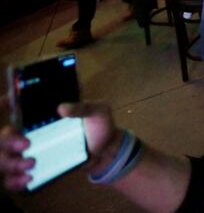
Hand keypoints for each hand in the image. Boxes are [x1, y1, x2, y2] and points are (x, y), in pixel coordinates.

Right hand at [0, 99, 121, 190]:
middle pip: (2, 139)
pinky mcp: (34, 171)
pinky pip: (13, 179)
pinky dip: (14, 181)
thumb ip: (82, 107)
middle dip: (7, 142)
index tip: (6, 109)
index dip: (4, 108)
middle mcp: (30, 134)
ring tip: (31, 164)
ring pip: (4, 159)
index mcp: (41, 117)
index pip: (15, 111)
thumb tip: (62, 108)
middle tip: (26, 145)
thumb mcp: (97, 110)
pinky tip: (28, 179)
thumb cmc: (99, 126)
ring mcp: (29, 154)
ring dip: (10, 163)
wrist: (107, 151)